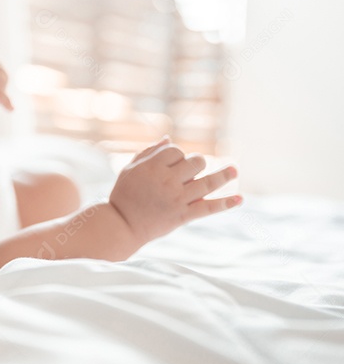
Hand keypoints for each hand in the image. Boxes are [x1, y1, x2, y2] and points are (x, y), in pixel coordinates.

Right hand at [108, 137, 241, 244]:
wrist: (122, 224)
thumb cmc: (124, 195)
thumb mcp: (130, 170)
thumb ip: (148, 153)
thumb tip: (168, 139)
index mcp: (152, 167)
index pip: (176, 151)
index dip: (178, 155)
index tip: (173, 163)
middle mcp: (167, 181)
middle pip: (195, 163)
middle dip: (197, 163)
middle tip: (191, 171)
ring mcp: (177, 198)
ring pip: (208, 183)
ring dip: (224, 175)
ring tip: (234, 170)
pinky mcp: (183, 215)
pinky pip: (209, 208)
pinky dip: (226, 203)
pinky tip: (239, 198)